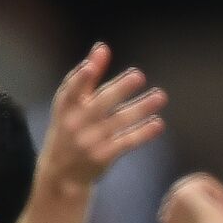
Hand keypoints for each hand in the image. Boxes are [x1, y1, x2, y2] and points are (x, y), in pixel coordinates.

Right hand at [36, 42, 167, 195]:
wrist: (62, 174)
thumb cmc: (69, 130)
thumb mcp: (70, 105)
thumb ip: (86, 77)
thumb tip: (102, 48)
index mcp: (65, 107)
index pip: (71, 90)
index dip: (81, 78)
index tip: (91, 66)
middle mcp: (76, 124)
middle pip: (101, 103)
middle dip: (120, 89)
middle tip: (139, 75)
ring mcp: (90, 142)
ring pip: (119, 121)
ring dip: (141, 108)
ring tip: (160, 97)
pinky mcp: (103, 157)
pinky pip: (126, 142)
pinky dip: (142, 133)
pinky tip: (158, 123)